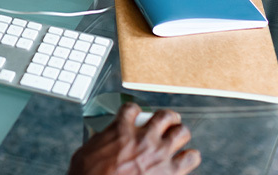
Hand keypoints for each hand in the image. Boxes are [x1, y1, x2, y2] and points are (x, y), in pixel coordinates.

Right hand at [68, 104, 200, 174]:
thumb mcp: (86, 152)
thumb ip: (100, 141)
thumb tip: (103, 141)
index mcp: (120, 130)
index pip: (132, 109)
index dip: (134, 110)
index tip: (135, 114)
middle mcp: (143, 138)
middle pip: (165, 116)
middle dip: (167, 118)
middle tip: (166, 122)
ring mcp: (159, 154)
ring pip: (182, 132)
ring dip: (180, 133)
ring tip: (178, 136)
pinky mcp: (170, 172)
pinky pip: (191, 158)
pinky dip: (190, 157)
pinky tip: (186, 159)